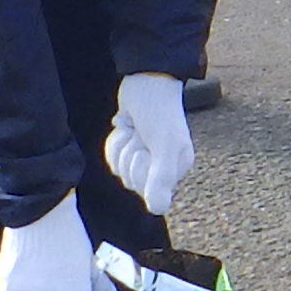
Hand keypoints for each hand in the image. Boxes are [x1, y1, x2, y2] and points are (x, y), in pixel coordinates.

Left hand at [104, 71, 195, 216]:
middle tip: (141, 135)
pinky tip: (125, 126)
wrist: (146, 80)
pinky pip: (114, 155)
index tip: (147, 149)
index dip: (140, 170)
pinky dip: (116, 139)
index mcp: (177, 167)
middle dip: (129, 156)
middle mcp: (163, 165)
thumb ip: (161, 179)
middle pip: (131, 180)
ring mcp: (145, 155)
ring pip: (120, 168)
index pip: (148, 190)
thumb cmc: (160, 111)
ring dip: (121, 146)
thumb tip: (158, 210)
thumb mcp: (164, 145)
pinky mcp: (131, 144)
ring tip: (134, 129)